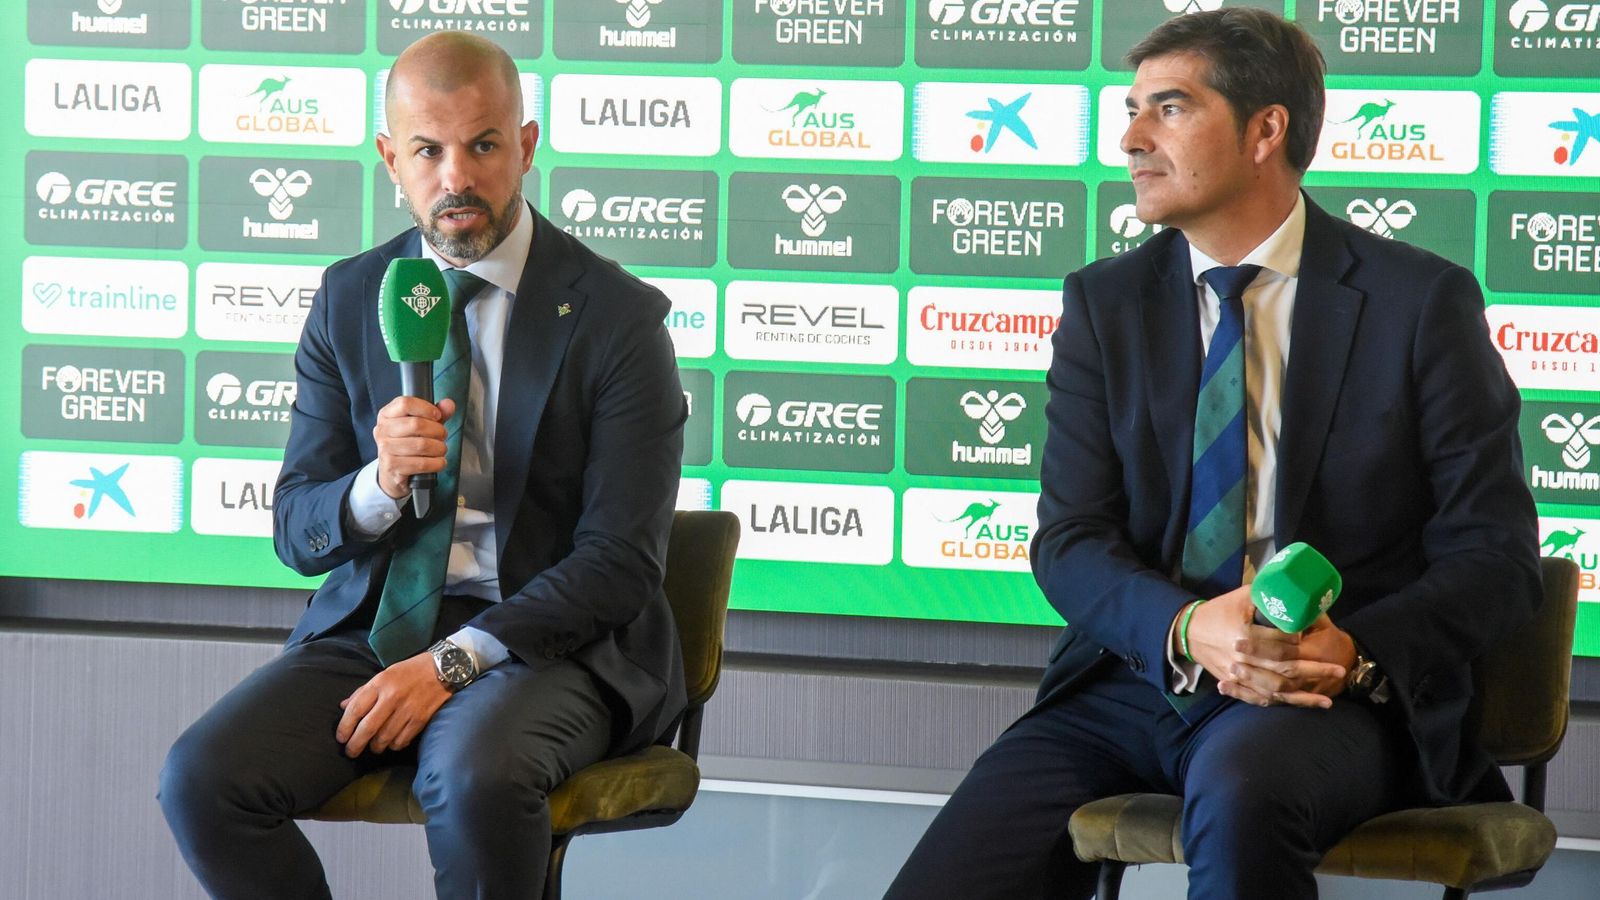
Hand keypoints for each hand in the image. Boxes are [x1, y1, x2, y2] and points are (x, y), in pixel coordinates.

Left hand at [336, 653, 449, 756]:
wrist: (443, 668)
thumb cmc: (410, 671)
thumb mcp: (384, 675)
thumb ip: (363, 691)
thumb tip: (343, 707)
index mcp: (380, 684)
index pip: (355, 710)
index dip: (344, 727)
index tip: (341, 738)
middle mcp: (392, 697)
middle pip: (367, 728)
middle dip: (355, 745)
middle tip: (351, 752)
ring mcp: (407, 709)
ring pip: (384, 738)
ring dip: (375, 747)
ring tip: (373, 747)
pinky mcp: (421, 719)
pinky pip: (401, 740)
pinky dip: (394, 745)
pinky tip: (392, 743)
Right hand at [372, 396, 456, 499]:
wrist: (393, 474)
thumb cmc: (408, 445)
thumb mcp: (421, 426)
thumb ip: (436, 414)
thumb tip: (449, 404)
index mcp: (386, 415)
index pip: (405, 403)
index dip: (426, 408)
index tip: (437, 416)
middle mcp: (382, 430)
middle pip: (417, 424)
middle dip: (438, 431)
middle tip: (443, 436)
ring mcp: (385, 449)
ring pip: (422, 444)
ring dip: (439, 448)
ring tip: (441, 450)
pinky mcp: (392, 466)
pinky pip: (422, 463)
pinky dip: (437, 463)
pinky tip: (439, 462)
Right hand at [1184, 587, 1352, 708]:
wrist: (1189, 631)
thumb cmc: (1219, 610)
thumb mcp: (1243, 596)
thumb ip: (1269, 597)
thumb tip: (1297, 595)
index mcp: (1244, 634)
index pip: (1280, 643)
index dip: (1300, 642)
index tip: (1315, 639)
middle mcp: (1242, 658)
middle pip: (1284, 669)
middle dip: (1314, 671)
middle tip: (1339, 669)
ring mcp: (1238, 675)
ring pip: (1275, 689)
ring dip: (1302, 696)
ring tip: (1327, 700)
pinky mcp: (1234, 684)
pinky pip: (1260, 698)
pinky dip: (1281, 703)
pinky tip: (1301, 705)